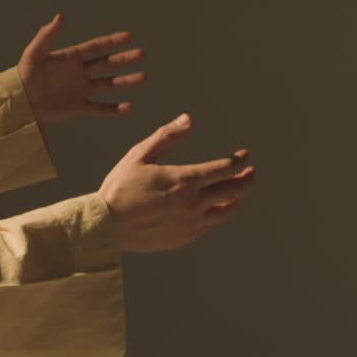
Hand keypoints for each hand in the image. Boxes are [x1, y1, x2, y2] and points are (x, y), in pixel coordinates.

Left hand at [16, 13, 146, 126]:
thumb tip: (61, 16)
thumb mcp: (33, 54)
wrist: (19, 104)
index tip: (128, 36)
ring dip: (126, 81)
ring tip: (143, 77)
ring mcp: (81, 90)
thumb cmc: (22, 76)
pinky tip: (129, 107)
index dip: (111, 41)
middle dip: (124, 59)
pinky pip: (100, 108)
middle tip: (142, 54)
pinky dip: (114, 109)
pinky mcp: (78, 107)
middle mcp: (79, 72)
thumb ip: (46, 36)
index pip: (95, 47)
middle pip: (107, 64)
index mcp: (71, 57)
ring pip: (108, 85)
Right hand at [98, 113, 254, 252]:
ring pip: (226, 211)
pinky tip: (214, 207)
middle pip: (234, 190)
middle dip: (247, 179)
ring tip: (237, 191)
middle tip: (251, 172)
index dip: (239, 160)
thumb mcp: (140, 154)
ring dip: (236, 198)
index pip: (225, 168)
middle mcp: (194, 204)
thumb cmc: (120, 187)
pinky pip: (210, 225)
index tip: (245, 155)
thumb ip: (167, 135)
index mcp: (185, 180)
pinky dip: (218, 213)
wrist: (105, 226)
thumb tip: (188, 119)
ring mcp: (191, 224)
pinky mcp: (184, 238)